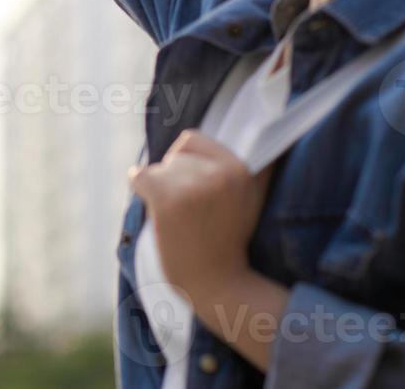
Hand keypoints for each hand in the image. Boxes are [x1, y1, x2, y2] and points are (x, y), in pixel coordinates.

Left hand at [128, 130, 273, 307]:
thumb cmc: (228, 241)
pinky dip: (139, 190)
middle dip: (176, 180)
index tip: (197, 193)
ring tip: (180, 219)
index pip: (191, 140)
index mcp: (240, 168)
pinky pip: (139, 177)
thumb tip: (265, 118)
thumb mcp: (251, 198)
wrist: (218, 285)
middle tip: (192, 213)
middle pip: (173, 157)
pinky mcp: (167, 199)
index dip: (188, 164)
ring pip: (157, 170)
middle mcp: (219, 173)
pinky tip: (154, 209)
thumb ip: (251, 164)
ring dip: (161, 192)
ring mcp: (193, 185)